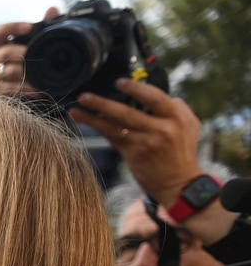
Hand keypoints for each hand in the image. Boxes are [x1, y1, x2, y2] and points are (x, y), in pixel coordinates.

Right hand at [0, 8, 57, 97]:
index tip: (29, 26)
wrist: (18, 92)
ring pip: (8, 72)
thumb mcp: (32, 45)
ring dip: (26, 72)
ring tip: (41, 73)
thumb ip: (41, 27)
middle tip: (36, 54)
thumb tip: (52, 9)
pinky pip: (11, 89)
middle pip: (4, 53)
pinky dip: (26, 89)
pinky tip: (38, 89)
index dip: (11, 28)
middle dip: (22, 53)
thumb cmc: (25, 64)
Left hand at [68, 78, 203, 209]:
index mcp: (177, 117)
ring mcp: (146, 142)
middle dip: (103, 103)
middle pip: (127, 112)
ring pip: (115, 126)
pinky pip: (113, 138)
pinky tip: (86, 122)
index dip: (135, 89)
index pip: (154, 97)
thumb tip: (165, 95)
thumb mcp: (190, 126)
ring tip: (75, 109)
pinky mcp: (134, 155)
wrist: (179, 183)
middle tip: (85, 95)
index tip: (118, 82)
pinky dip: (99, 128)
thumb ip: (178, 108)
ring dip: (92, 117)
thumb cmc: (182, 152)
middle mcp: (162, 128)